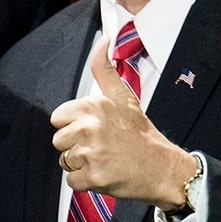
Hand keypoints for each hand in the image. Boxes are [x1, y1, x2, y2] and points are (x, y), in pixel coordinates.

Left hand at [51, 34, 195, 209]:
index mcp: (93, 106)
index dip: (73, 125)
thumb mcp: (123, 96)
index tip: (94, 129)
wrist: (163, 168)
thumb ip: (104, 69)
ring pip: (64, 160)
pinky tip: (105, 174)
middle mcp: (89, 127)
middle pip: (59, 140)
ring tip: (105, 159)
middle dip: (75, 146)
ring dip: (81, 164)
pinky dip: (86, 182)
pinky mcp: (93, 177)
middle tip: (102, 146)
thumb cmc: (140, 133)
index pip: (57, 118)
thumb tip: (104, 39)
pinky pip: (72, 181)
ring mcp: (91, 153)